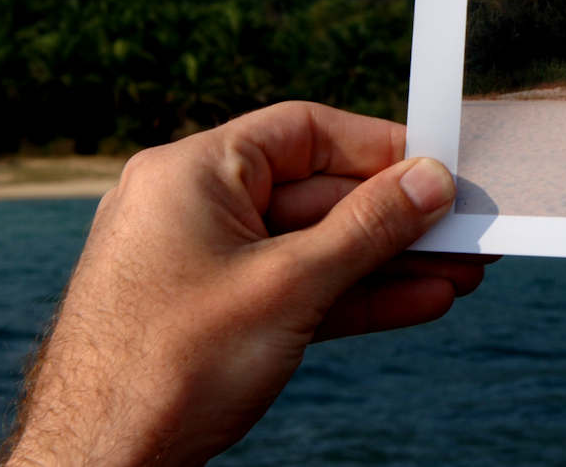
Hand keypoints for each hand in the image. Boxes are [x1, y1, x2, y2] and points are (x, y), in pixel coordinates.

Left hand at [0, 101, 490, 466]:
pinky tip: (419, 302)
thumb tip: (432, 182)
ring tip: (462, 273)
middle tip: (467, 232)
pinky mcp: (214, 317)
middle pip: (319, 194)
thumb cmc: (167, 368)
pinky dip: (354, 297)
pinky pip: (297, 290)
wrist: (97, 465)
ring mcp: (203, 265)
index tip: (440, 168)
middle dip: (397, 219)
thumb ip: (368, 228)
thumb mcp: (288, 287)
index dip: (378, 148)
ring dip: (389, 263)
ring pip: (315, 249)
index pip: (304, 132)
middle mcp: (193, 208)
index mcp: (190, 173)